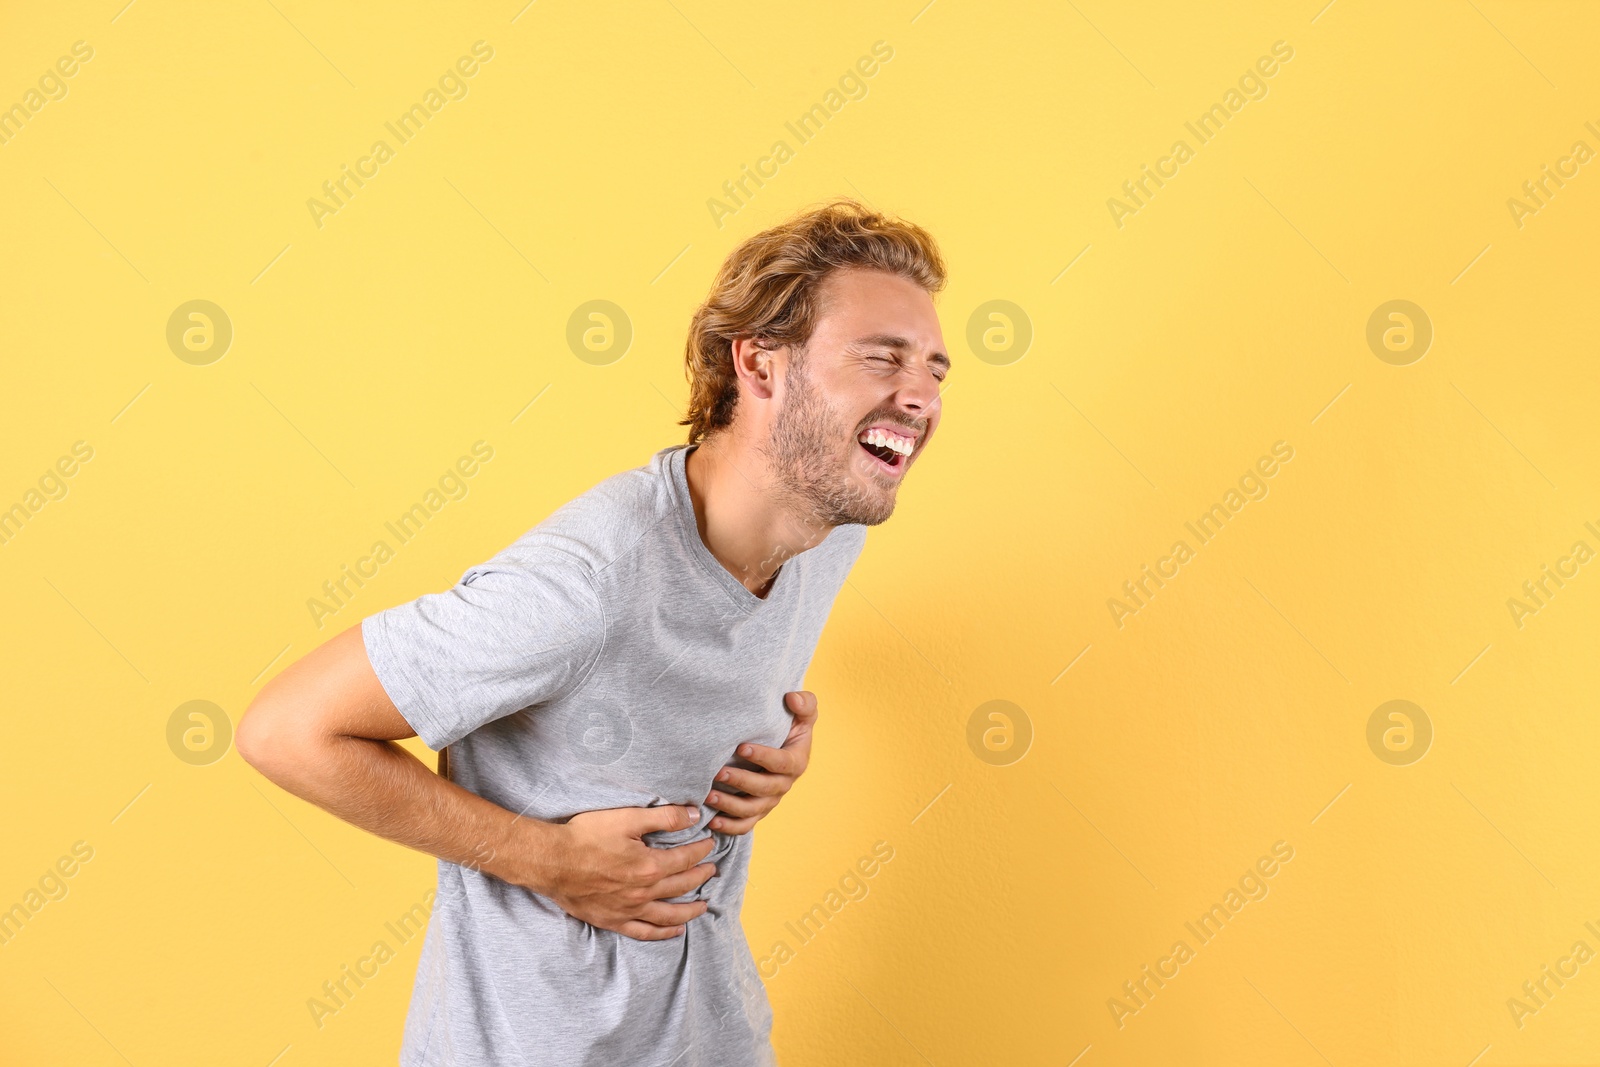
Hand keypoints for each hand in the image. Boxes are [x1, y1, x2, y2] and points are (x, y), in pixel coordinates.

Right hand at [537, 804, 718, 940]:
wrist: (552, 861)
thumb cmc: (586, 836)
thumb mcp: (627, 818)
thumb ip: (665, 817)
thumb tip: (695, 816)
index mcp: (650, 866)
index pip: (685, 859)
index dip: (701, 851)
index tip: (710, 844)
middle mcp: (643, 893)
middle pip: (681, 886)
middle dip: (700, 877)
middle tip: (712, 871)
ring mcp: (628, 910)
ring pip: (668, 915)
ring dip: (690, 910)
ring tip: (703, 905)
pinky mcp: (612, 921)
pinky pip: (644, 932)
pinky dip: (662, 933)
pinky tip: (675, 931)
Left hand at [704, 690, 817, 834]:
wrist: (779, 744)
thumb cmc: (789, 726)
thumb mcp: (802, 713)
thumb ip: (804, 703)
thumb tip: (792, 699)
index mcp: (796, 761)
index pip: (782, 762)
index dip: (763, 756)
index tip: (742, 747)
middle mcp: (783, 785)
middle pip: (764, 788)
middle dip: (741, 781)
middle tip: (719, 772)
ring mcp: (769, 801)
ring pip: (751, 809)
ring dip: (730, 805)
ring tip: (709, 795)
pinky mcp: (756, 811)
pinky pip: (744, 824)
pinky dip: (729, 826)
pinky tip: (711, 821)